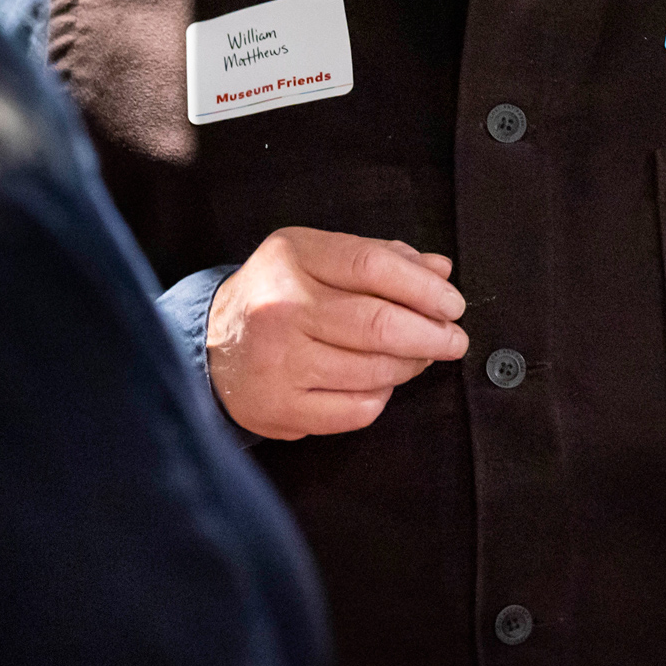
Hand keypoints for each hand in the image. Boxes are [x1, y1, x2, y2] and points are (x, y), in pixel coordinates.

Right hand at [205, 226, 468, 438]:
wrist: (212, 347)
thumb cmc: (279, 296)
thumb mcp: (318, 257)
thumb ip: (381, 258)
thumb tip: (440, 268)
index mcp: (294, 257)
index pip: (374, 266)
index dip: (425, 288)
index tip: (453, 304)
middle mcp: (281, 307)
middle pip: (379, 323)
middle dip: (432, 335)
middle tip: (453, 340)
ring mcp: (278, 360)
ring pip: (374, 369)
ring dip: (411, 366)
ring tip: (419, 358)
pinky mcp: (280, 406)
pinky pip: (357, 409)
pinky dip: (381, 396)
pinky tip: (378, 382)